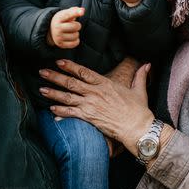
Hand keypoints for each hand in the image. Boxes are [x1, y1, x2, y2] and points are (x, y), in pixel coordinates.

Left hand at [39, 59, 154, 156]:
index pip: (84, 72)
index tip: (59, 61)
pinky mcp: (89, 118)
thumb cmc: (139, 110)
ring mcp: (91, 105)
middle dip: (55, 76)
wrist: (138, 127)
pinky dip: (60, 112)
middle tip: (42, 71)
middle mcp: (95, 93)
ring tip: (41, 89)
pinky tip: (51, 109)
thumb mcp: (140, 90)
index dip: (70, 66)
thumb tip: (147, 64)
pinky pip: (71, 113)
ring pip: (67, 97)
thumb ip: (140, 76)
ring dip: (53, 93)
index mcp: (105, 84)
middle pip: (71, 82)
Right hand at [47, 7, 83, 48]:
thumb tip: (82, 10)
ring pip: (76, 36)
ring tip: (71, 32)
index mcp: (59, 18)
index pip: (69, 15)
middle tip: (73, 25)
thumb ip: (74, 10)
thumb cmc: (62, 20)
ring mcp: (58, 37)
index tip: (82, 12)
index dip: (76, 13)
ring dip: (76, 33)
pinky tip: (72, 38)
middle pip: (75, 26)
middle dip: (77, 25)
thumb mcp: (65, 13)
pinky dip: (76, 41)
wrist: (50, 30)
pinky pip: (75, 43)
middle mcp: (57, 28)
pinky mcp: (61, 44)